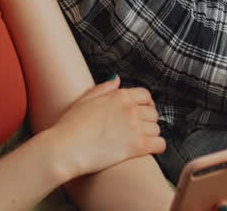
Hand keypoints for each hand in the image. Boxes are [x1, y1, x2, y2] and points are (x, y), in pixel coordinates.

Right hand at [46, 76, 165, 178]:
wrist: (66, 148)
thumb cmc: (70, 126)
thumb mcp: (85, 100)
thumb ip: (104, 88)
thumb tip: (117, 79)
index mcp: (119, 96)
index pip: (145, 95)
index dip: (145, 103)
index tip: (141, 110)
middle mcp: (130, 109)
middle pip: (153, 112)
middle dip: (148, 119)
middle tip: (140, 127)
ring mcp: (135, 127)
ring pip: (157, 128)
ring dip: (151, 133)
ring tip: (141, 139)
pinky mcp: (137, 147)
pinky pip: (160, 144)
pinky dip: (158, 146)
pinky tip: (149, 148)